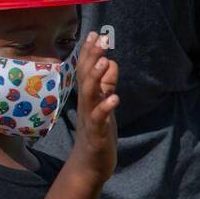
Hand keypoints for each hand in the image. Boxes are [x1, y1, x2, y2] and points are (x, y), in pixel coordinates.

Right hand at [70, 31, 118, 184]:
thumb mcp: (104, 105)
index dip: (88, 52)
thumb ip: (107, 84)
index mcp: (88, 97)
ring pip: (89, 95)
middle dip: (92, 58)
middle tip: (99, 39)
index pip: (85, 70)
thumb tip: (111, 62)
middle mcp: (86, 104)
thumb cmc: (98, 132)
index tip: (94, 34)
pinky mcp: (96, 134)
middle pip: (85, 77)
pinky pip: (99, 120)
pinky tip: (114, 98)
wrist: (90, 164)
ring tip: (104, 61)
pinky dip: (105, 108)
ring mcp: (90, 119)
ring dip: (95, 78)